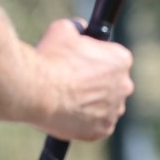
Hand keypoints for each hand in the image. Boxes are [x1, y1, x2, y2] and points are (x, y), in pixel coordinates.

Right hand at [34, 18, 133, 140]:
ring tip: (66, 98)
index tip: (79, 62)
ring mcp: (114, 111)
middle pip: (111, 84)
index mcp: (121, 60)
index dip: (93, 59)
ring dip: (91, 103)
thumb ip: (77, 28)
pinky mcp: (102, 130)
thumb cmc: (49, 58)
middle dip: (95, 82)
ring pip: (105, 106)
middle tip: (71, 81)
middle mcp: (125, 86)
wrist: (35, 90)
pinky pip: (96, 125)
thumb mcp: (62, 30)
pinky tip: (68, 113)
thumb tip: (80, 28)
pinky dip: (84, 121)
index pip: (113, 58)